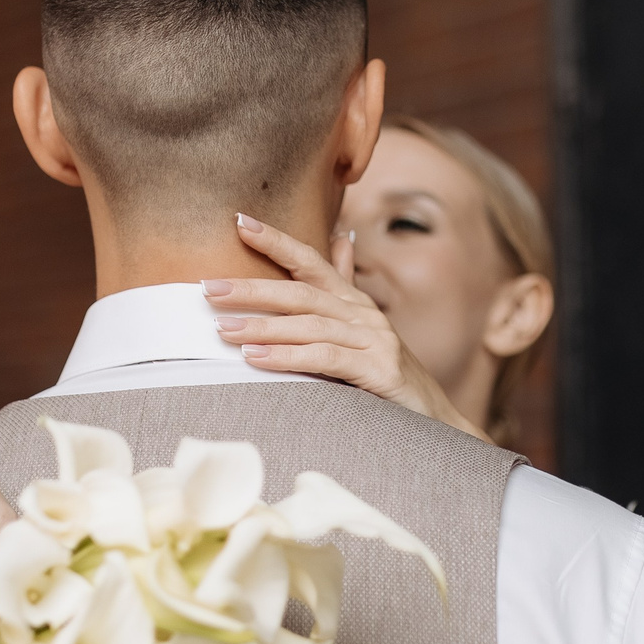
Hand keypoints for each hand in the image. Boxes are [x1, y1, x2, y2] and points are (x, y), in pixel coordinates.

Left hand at [205, 213, 488, 442]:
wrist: (435, 422)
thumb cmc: (388, 379)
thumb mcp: (364, 332)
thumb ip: (345, 288)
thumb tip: (339, 238)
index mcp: (354, 303)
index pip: (312, 262)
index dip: (277, 240)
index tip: (239, 221)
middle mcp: (364, 315)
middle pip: (302, 292)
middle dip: (253, 288)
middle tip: (208, 288)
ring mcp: (375, 341)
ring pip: (310, 325)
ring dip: (262, 326)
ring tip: (222, 330)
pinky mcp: (379, 370)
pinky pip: (325, 359)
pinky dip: (288, 357)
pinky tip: (256, 360)